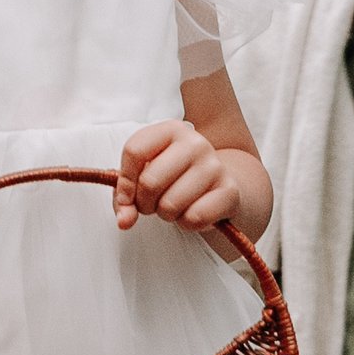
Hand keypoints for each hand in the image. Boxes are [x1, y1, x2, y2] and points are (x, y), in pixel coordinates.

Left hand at [115, 120, 250, 236]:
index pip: (134, 151)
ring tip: (175, 206)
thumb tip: (124, 220)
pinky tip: (193, 213)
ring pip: (170, 205)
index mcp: (171, 130)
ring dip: (166, 215)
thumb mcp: (144, 178)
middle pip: (149, 181)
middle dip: (145, 204)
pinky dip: (187, 224)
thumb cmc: (174, 180)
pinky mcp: (229, 191)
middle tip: (154, 204)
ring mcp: (215, 166)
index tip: (127, 197)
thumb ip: (125, 198)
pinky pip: (194, 218)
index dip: (125, 182)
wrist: (216, 187)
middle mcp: (195, 143)